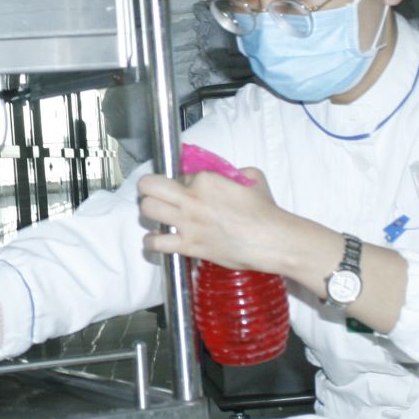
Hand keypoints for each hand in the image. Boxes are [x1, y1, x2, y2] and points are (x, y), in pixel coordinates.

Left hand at [136, 166, 322, 276]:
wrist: (271, 240)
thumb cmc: (265, 211)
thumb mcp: (252, 177)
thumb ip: (233, 173)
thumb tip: (227, 177)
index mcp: (205, 179)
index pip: (178, 174)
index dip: (180, 181)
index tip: (186, 189)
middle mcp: (191, 199)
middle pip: (149, 186)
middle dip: (149, 188)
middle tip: (155, 194)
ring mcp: (188, 223)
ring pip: (148, 210)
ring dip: (149, 212)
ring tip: (157, 216)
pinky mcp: (189, 246)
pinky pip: (156, 242)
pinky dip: (151, 241)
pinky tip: (156, 239)